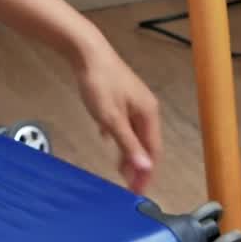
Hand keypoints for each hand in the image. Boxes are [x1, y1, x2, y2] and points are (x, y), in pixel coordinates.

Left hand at [75, 45, 163, 193]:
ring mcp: (134, 100)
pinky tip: (107, 138)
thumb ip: (128, 144)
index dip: (146, 172)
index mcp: (148, 114)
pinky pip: (123, 121)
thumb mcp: (112, 119)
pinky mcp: (121, 95)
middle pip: (146, 143)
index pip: (153, 151)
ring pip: (134, 133)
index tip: (138, 191)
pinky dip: (118, 135)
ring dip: (128, 151)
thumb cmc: (100, 83)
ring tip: (119, 168)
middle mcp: (146, 108)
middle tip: (129, 185)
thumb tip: (145, 168)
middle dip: (138, 165)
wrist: (87, 51)